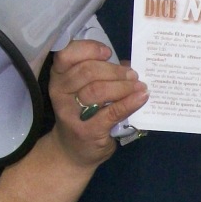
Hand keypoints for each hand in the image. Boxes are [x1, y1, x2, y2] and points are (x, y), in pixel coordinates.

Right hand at [48, 39, 147, 167]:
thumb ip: (99, 75)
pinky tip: (141, 97)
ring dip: (123, 86)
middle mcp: (60, 93)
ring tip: (139, 86)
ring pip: (97, 90)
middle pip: (87, 71)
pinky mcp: (88, 130)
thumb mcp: (81, 91)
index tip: (107, 52)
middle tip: (133, 74)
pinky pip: (111, 112)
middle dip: (114, 70)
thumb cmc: (80, 115)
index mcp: (58, 77)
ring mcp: (72, 113)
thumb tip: (127, 65)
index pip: (66, 54)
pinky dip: (129, 102)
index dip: (88, 48)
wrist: (72, 152)